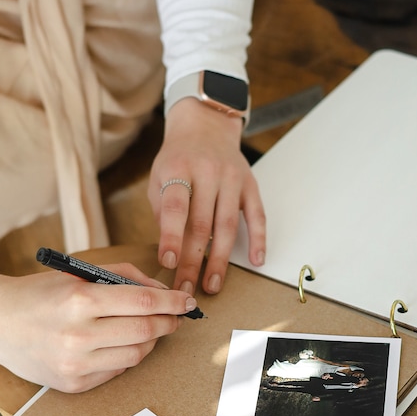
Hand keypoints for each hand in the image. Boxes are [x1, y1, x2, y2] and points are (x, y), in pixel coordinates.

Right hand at [0, 260, 196, 390]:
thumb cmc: (39, 294)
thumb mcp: (77, 274)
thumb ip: (123, 277)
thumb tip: (162, 293)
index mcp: (80, 301)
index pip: (143, 303)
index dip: (172, 303)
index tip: (186, 302)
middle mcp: (79, 336)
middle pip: (145, 331)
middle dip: (168, 323)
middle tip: (174, 317)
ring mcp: (76, 364)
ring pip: (136, 356)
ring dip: (150, 341)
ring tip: (147, 329)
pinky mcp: (74, 384)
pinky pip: (116, 372)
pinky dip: (125, 357)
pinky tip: (118, 345)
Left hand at [148, 98, 265, 294]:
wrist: (205, 126)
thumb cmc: (178, 158)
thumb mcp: (158, 177)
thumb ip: (163, 211)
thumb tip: (170, 250)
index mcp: (179, 169)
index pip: (176, 207)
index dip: (172, 237)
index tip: (168, 263)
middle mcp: (207, 172)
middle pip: (202, 224)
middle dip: (193, 261)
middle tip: (186, 289)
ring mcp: (232, 178)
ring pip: (227, 225)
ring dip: (220, 260)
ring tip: (213, 284)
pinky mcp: (251, 184)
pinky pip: (257, 215)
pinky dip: (258, 239)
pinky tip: (256, 261)